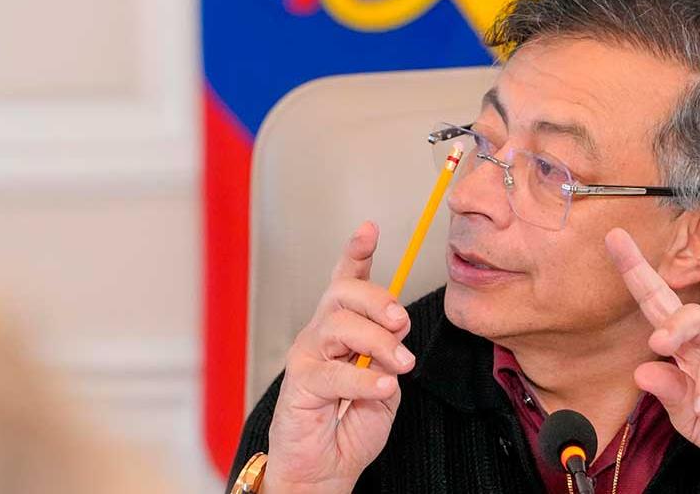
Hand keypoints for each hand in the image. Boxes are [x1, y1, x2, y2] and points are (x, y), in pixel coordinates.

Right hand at [264, 221, 413, 492]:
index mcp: (342, 329)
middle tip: (400, 322)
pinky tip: (383, 385)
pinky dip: (364, 378)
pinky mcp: (298, 384)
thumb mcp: (384, 379)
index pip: (346, 281)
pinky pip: (333, 372)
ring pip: (339, 325)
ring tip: (400, 365)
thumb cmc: (351, 423)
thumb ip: (389, 351)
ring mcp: (306, 356)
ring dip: (377, 342)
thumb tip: (397, 325)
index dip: (356, 253)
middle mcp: (320, 334)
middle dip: (376, 299)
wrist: (326, 468)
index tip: (369, 230)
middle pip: (343, 293)